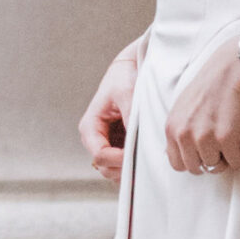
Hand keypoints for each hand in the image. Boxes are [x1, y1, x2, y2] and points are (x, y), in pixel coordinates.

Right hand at [79, 48, 141, 181]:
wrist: (131, 68)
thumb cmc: (125, 77)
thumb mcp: (127, 93)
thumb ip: (130, 117)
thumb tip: (137, 142)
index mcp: (90, 127)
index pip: (100, 155)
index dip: (119, 160)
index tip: (138, 155)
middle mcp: (95, 139)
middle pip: (106, 168)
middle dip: (125, 168)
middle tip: (147, 162)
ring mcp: (107, 145)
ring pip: (115, 171)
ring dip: (131, 169)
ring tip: (149, 159)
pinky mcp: (119, 146)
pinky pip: (125, 166)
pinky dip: (135, 166)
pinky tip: (148, 157)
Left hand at [165, 38, 239, 175]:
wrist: (234, 68)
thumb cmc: (212, 85)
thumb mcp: (183, 106)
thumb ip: (177, 130)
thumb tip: (167, 154)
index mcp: (171, 128)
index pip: (177, 164)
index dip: (194, 161)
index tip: (205, 151)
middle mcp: (184, 135)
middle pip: (197, 169)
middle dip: (210, 161)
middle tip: (222, 147)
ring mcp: (205, 138)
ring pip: (216, 167)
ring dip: (227, 159)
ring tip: (233, 141)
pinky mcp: (226, 139)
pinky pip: (236, 162)